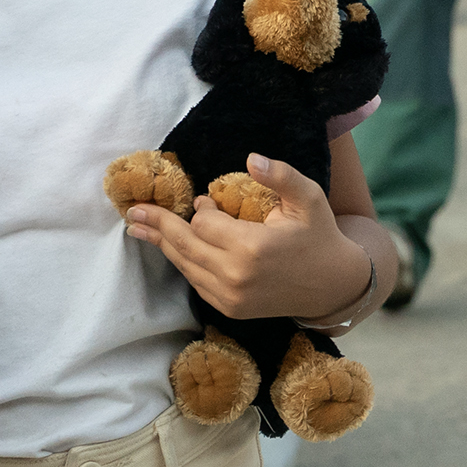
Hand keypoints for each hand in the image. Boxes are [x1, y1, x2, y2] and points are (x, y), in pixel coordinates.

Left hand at [122, 155, 369, 320]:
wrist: (332, 286)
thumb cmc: (320, 236)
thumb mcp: (309, 199)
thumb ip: (282, 176)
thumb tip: (251, 158)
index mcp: (252, 248)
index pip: (204, 224)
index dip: (200, 209)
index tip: (206, 200)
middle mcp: (235, 276)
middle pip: (184, 245)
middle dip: (157, 225)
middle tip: (133, 211)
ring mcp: (230, 297)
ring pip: (185, 265)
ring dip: (162, 244)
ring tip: (139, 228)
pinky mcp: (229, 308)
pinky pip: (195, 281)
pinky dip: (182, 262)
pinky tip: (171, 248)